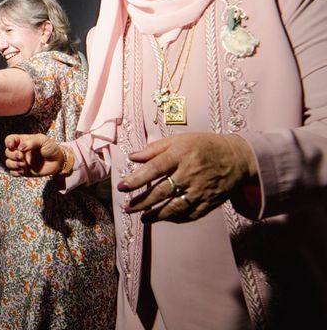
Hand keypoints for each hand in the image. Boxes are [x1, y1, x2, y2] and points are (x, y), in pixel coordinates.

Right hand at [4, 133, 63, 176]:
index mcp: (23, 141)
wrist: (58, 161)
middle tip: (21, 156)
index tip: (12, 146)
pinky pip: (13, 172)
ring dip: (13, 164)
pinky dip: (16, 172)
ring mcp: (21, 161)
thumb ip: (32, 142)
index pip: (9, 140)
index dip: (8, 142)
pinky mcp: (23, 171)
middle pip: (7, 152)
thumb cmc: (51, 148)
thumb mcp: (43, 140)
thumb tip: (20, 148)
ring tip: (23, 165)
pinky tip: (24, 171)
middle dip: (12, 155)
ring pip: (8, 163)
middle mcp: (20, 151)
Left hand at [119, 133, 257, 222]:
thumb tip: (132, 157)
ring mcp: (200, 190)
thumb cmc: (203, 146)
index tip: (122, 187)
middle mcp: (190, 173)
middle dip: (142, 202)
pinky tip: (164, 218)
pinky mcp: (209, 202)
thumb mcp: (179, 140)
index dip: (136, 179)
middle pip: (161, 191)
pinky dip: (176, 218)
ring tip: (143, 218)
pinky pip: (190, 215)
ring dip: (156, 215)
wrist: (236, 158)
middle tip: (127, 208)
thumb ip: (154, 149)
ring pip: (175, 207)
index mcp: (181, 154)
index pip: (154, 169)